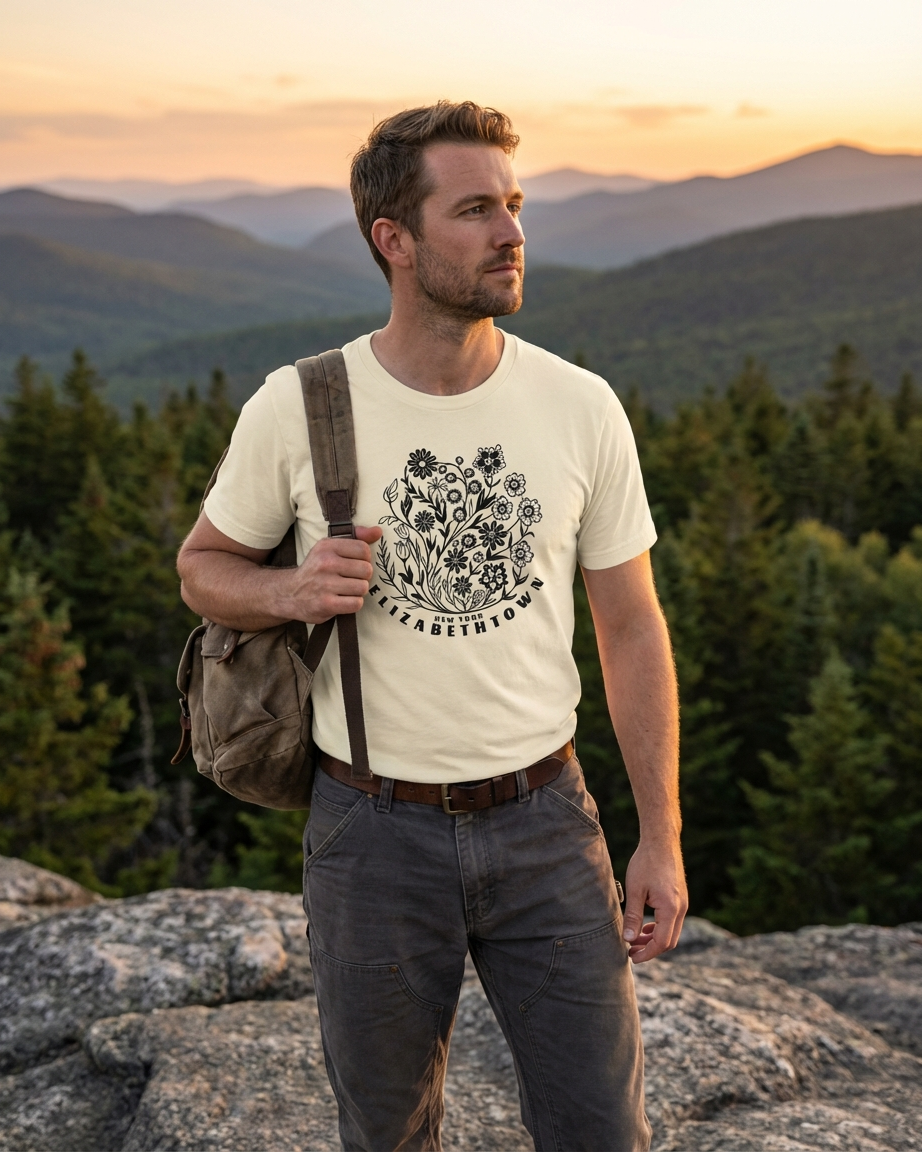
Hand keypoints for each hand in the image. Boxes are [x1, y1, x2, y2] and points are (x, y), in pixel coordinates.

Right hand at [276, 525, 381, 623]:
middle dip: (362, 577)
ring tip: (345, 590)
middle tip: (350, 579)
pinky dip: (353, 604)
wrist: (290, 593)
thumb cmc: (316, 570)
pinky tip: (343, 600)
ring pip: (363, 587)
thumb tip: (378, 531)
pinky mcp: (326, 604)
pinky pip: (356, 603)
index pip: (363, 549)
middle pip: (366, 570)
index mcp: (327, 546)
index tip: (355, 563)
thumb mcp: (329, 548)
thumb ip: (356, 538)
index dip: (365, 559)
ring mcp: (325, 584)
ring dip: (357, 591)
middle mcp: (325, 563)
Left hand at [621, 837, 687, 962]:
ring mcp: (683, 904)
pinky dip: (660, 928)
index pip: (661, 942)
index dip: (647, 953)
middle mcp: (681, 909)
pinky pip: (673, 921)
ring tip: (635, 939)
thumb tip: (628, 939)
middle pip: (669, 941)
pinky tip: (646, 926)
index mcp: (670, 908)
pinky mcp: (680, 898)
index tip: (631, 956)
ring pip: (672, 932)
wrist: (661, 841)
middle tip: (631, 950)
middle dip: (650, 949)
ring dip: (655, 939)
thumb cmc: (646, 863)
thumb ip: (633, 916)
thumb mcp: (635, 890)